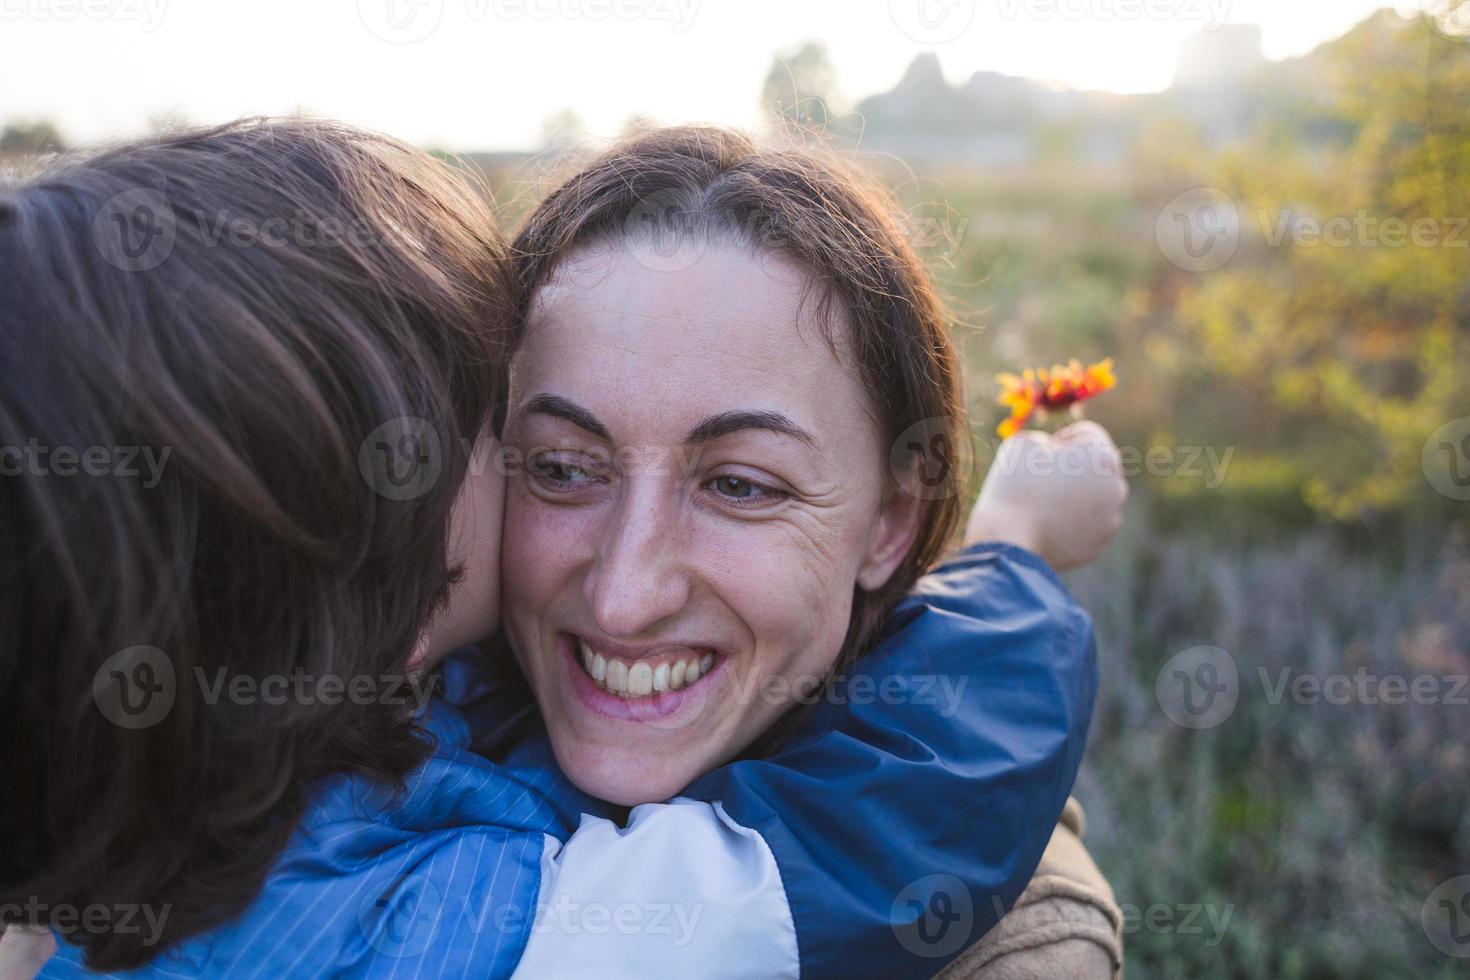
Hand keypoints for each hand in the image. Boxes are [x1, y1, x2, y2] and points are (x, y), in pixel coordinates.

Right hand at [965, 421, 1127, 570]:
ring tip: (1040, 508)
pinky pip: (1084, 528)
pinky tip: (1045, 528)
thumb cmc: (1016, 486)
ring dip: (1073, 498)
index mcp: (1102, 455)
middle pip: (1094, 468)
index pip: (1086, 435)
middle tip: (1039, 481)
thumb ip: (1045, 438)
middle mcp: (1116, 487)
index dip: (1059, 440)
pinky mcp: (1097, 547)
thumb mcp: (1023, 443)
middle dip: (1072, 470)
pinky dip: (1069, 525)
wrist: (1008, 542)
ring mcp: (1109, 520)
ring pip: (1092, 500)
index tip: (1038, 456)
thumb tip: (1052, 452)